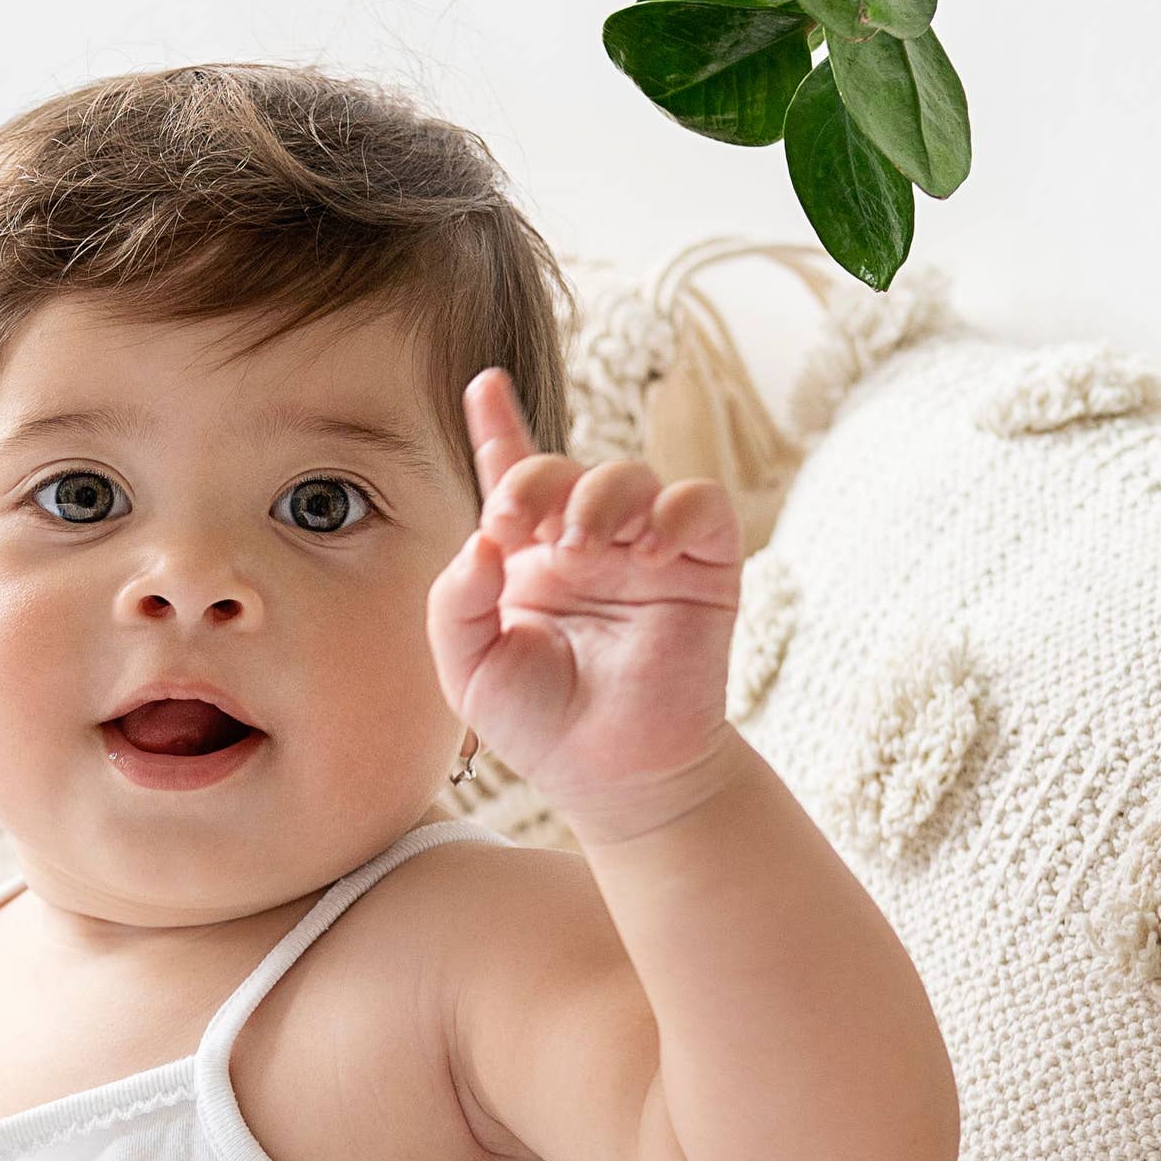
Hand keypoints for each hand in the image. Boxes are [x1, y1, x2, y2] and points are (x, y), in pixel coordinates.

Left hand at [428, 370, 743, 832]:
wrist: (614, 777)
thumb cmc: (541, 726)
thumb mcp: (469, 669)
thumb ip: (456, 602)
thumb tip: (483, 540)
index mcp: (527, 559)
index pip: (512, 478)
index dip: (499, 427)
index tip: (484, 383)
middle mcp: (585, 544)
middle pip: (564, 470)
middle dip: (535, 481)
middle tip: (519, 527)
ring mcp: (645, 551)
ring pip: (630, 475)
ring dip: (600, 497)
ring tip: (583, 547)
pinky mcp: (704, 565)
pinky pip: (699, 504)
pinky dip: (675, 512)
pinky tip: (648, 550)